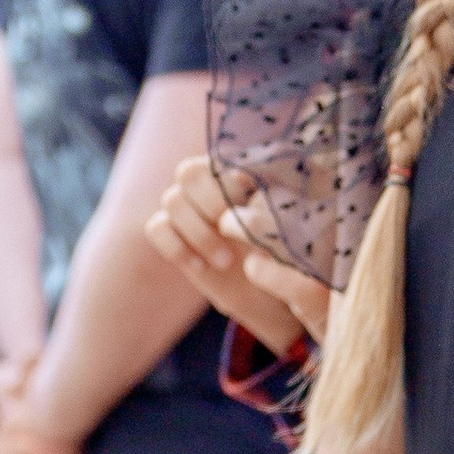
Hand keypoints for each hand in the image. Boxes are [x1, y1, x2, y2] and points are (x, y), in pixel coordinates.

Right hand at [149, 153, 329, 356]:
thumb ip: (278, 213)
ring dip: (198, 232)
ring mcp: (190, 208)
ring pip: (172, 199)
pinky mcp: (174, 233)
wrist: (274, 296)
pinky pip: (156, 228)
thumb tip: (250, 206)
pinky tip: (201, 267)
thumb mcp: (296, 235)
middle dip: (210, 203)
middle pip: (189, 172)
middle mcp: (211, 184)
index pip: (223, 157)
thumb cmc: (291, 260)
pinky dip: (176, 246)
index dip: (231, 183)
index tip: (251, 208)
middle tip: (232, 230)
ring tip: (226, 261)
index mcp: (242, 172)